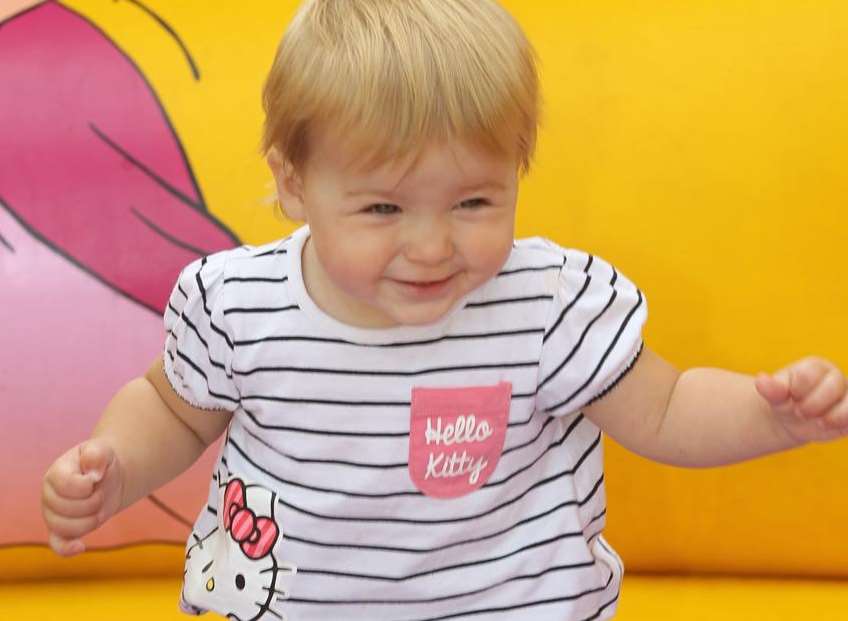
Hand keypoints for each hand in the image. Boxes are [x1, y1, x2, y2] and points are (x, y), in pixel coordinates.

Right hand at [41, 439, 122, 555]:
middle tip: (100, 492)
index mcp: (55, 474)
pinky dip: (68, 548)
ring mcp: (53, 515)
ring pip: (67, 528)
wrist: (105, 478)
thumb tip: (93, 475)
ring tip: (99, 507)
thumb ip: (95, 455)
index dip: (89, 485)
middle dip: (95, 501)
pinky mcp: (61, 531)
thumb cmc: (100, 463)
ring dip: (93, 519)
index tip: (97, 477)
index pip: (69, 486)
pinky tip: (81, 547)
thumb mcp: (101, 450)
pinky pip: (58, 545)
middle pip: (71, 509)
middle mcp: (49, 496)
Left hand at [755, 356, 847, 443]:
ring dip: (835, 416)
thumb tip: (761, 381)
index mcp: (815, 367)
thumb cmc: (784, 401)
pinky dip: (844, 424)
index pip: (809, 374)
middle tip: (800, 412)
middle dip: (813, 404)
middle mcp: (835, 378)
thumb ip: (771, 388)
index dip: (797, 390)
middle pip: (833, 385)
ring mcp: (847, 395)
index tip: (791, 397)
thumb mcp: (775, 395)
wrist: (793, 419)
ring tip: (820, 422)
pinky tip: (829, 426)